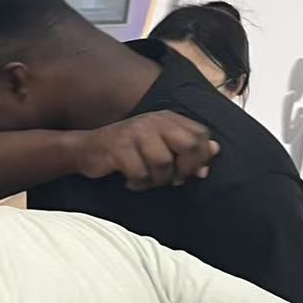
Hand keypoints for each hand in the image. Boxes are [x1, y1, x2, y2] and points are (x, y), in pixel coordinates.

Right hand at [75, 112, 218, 191]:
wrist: (88, 149)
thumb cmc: (128, 151)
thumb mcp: (160, 145)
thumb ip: (187, 147)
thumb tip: (214, 151)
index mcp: (166, 119)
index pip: (200, 135)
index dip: (200, 158)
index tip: (190, 173)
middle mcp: (153, 121)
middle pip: (188, 145)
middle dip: (184, 169)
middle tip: (173, 179)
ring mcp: (135, 132)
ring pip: (163, 163)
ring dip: (157, 180)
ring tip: (147, 180)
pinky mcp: (118, 147)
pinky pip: (140, 173)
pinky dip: (138, 183)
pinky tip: (131, 181)